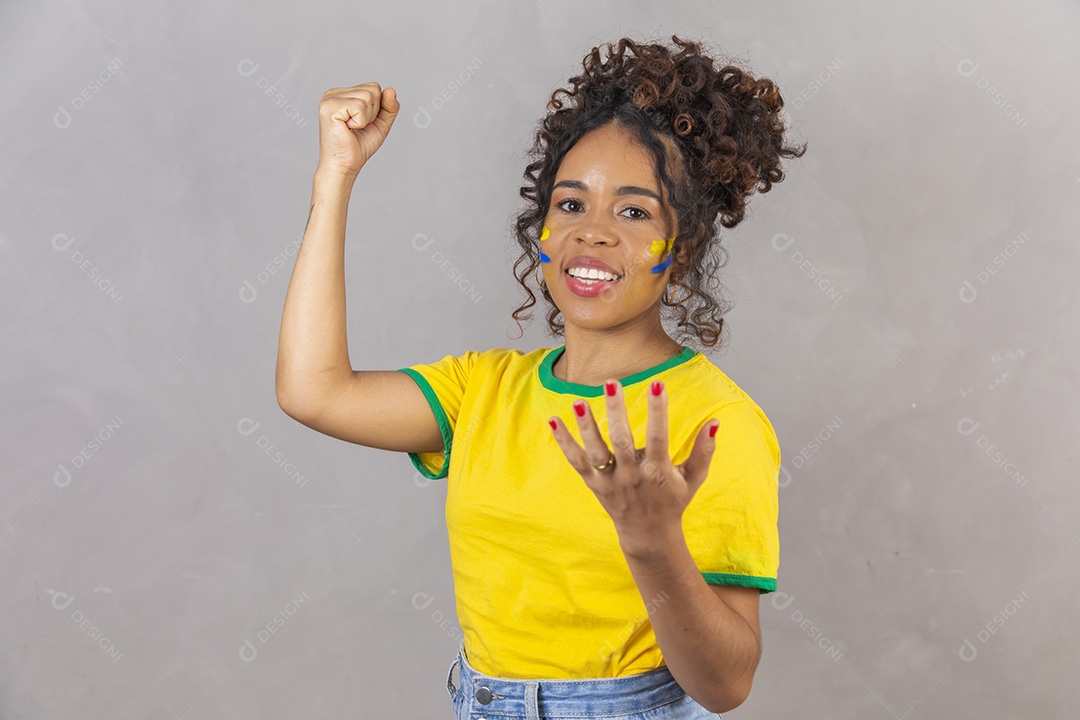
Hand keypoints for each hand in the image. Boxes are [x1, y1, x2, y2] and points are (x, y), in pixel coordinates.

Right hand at [316, 82, 399, 179]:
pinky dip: (360, 122)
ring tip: (352, 128)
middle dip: (373, 112)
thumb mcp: (380, 123)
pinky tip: (348, 128)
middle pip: (373, 89)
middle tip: (357, 127)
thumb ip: (389, 106)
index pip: (374, 87)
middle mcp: (334, 93)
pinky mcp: (329, 107)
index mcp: (343, 94)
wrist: (345, 166)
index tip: (362, 123)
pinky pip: (360, 106)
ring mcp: (330, 99)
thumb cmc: (358, 147)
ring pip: (368, 96)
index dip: (377, 108)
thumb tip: (391, 90)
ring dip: (366, 118)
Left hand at [547, 379, 719, 553]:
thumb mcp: (693, 479)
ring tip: (579, 401)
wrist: (648, 535)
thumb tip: (715, 422)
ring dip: (586, 427)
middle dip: (616, 411)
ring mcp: (610, 481)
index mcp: (658, 472)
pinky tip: (553, 419)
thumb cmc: (672, 501)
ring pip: (595, 452)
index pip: (659, 437)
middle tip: (611, 382)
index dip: (659, 411)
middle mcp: (632, 476)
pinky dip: (564, 442)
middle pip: (621, 441)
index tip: (658, 383)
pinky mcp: (594, 484)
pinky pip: (576, 461)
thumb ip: (704, 451)